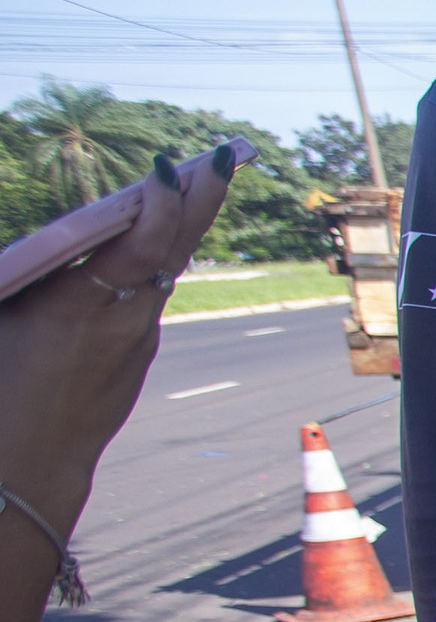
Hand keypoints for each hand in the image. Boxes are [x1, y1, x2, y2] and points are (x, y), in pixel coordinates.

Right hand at [0, 145, 240, 517]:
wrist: (25, 466)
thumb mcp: (4, 315)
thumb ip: (28, 270)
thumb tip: (52, 240)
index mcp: (75, 310)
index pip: (137, 247)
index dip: (159, 204)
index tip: (170, 165)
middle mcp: (120, 324)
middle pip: (172, 251)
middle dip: (200, 200)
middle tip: (227, 155)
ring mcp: (135, 341)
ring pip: (167, 271)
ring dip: (181, 225)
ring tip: (202, 178)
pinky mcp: (136, 355)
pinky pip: (152, 293)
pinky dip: (157, 258)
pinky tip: (158, 233)